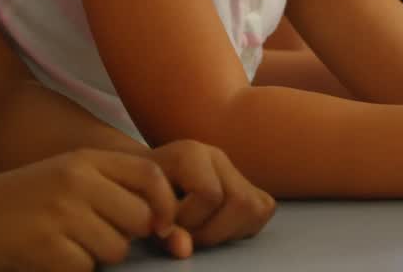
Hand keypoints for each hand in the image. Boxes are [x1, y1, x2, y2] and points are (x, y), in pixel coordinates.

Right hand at [0, 149, 179, 270]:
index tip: (160, 223)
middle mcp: (76, 181)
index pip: (150, 174)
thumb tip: (162, 220)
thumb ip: (113, 185)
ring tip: (68, 242)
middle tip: (96, 234)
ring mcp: (60, 214)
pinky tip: (48, 255)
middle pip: (139, 218)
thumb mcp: (69, 173)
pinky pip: (85, 269)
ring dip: (98, 255)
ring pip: (116, 249)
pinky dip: (72, 269)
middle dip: (126, 235)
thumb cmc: (26, 197)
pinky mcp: (45, 247)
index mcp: (86, 160)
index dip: (164, 202)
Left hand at [145, 140, 275, 252]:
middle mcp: (217, 156)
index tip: (165, 228)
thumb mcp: (143, 209)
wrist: (141, 178)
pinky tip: (215, 227)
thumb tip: (186, 250)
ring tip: (200, 231)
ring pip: (255, 207)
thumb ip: (163, 229)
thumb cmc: (141, 193)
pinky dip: (242, 226)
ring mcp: (234, 170)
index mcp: (190, 153)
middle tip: (185, 234)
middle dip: (211, 230)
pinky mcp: (247, 185)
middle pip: (240, 201)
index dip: (189, 219)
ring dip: (227, 230)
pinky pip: (262, 209)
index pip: (210, 193)